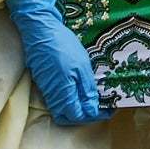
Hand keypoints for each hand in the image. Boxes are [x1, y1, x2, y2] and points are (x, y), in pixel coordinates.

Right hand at [5, 0, 104, 125]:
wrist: (40, 31)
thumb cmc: (62, 45)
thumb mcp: (82, 66)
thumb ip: (86, 90)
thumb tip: (92, 109)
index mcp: (64, 94)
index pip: (80, 116)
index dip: (96, 115)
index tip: (110, 108)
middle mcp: (54, 97)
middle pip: (69, 117)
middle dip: (85, 116)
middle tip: (101, 106)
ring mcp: (47, 90)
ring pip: (62, 110)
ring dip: (78, 108)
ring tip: (93, 97)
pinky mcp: (44, 83)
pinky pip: (57, 100)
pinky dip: (69, 100)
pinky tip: (79, 89)